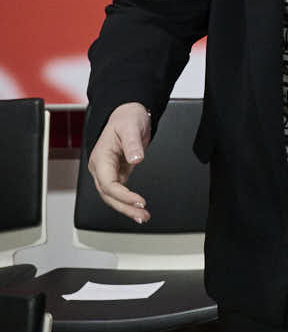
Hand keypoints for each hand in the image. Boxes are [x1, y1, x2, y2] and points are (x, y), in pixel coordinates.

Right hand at [89, 102, 152, 222]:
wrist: (128, 115)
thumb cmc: (126, 119)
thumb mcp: (131, 127)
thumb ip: (133, 144)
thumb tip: (136, 159)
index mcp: (100, 157)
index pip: (108, 183)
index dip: (122, 195)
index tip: (139, 201)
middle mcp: (101, 167)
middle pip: (108, 194)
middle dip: (124, 207)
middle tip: (142, 215)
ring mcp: (108, 171)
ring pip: (112, 196)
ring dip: (126, 208)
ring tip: (142, 216)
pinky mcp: (117, 173)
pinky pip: (119, 192)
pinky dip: (128, 201)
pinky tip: (138, 208)